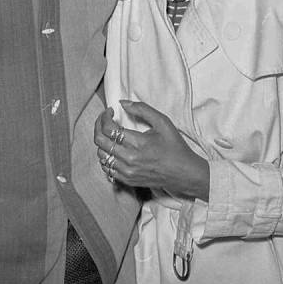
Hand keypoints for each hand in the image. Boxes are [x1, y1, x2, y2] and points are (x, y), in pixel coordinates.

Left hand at [94, 102, 209, 200]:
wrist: (183, 172)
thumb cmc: (174, 146)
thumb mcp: (162, 122)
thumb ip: (142, 109)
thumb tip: (122, 103)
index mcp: (138, 143)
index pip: (108, 128)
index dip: (105, 116)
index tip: (110, 111)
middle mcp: (129, 159)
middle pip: (100, 141)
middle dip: (99, 125)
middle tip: (105, 119)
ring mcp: (127, 172)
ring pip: (101, 155)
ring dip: (102, 141)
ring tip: (110, 133)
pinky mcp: (127, 180)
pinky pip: (106, 168)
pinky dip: (105, 156)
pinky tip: (113, 148)